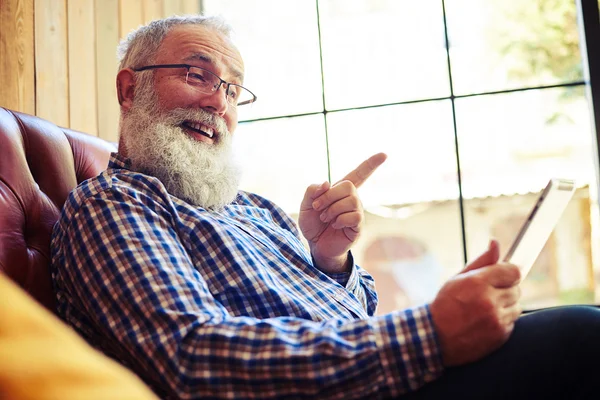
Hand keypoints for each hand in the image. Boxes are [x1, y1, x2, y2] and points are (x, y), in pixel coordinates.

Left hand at [298, 153, 386, 272]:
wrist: (316, 245)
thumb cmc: (313, 224)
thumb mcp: (306, 206)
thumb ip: (312, 191)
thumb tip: (327, 183)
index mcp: (340, 191)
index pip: (359, 174)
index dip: (371, 164)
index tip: (384, 154)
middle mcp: (352, 199)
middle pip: (348, 185)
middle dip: (329, 196)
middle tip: (318, 208)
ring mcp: (356, 211)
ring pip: (351, 200)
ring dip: (332, 210)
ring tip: (326, 218)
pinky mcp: (358, 225)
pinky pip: (355, 215)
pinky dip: (340, 220)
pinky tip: (335, 225)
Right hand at [430, 240, 521, 365]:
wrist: (435, 337)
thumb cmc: (446, 304)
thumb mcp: (458, 279)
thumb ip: (481, 261)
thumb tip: (496, 243)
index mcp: (478, 282)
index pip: (513, 271)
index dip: (508, 273)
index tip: (503, 277)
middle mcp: (489, 300)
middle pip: (516, 289)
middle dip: (505, 290)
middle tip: (487, 296)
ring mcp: (496, 319)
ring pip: (517, 306)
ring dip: (506, 306)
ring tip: (485, 310)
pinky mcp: (501, 335)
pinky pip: (512, 322)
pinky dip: (503, 321)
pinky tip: (485, 322)